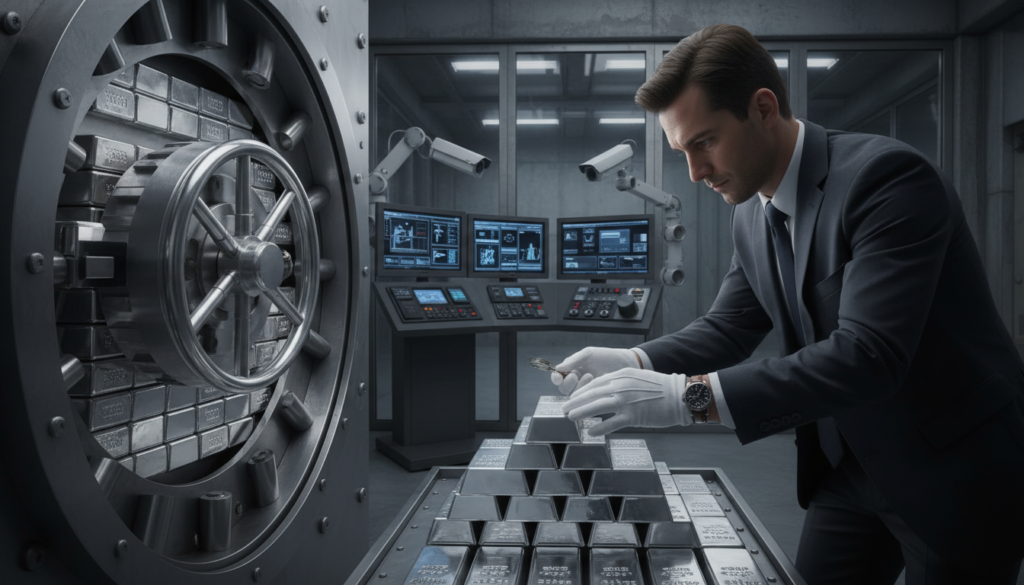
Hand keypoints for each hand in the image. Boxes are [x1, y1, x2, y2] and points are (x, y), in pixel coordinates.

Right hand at [551, 347, 640, 395]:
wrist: (626, 364)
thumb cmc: (607, 357)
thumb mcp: (589, 354)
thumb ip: (574, 360)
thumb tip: (558, 368)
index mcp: (573, 369)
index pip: (558, 375)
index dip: (555, 377)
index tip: (558, 375)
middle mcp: (577, 381)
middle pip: (563, 388)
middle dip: (567, 383)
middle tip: (575, 376)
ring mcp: (585, 390)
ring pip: (573, 395)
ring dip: (578, 386)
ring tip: (590, 376)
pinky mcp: (594, 398)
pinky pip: (585, 400)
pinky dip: (587, 393)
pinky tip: (595, 383)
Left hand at [561, 368, 689, 435]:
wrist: (679, 395)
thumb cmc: (660, 388)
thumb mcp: (637, 378)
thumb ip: (621, 383)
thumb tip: (606, 392)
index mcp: (622, 375)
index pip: (595, 383)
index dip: (582, 392)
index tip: (573, 398)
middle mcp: (621, 386)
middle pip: (592, 394)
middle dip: (575, 402)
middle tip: (564, 409)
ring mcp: (626, 401)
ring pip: (597, 406)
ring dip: (581, 412)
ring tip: (570, 417)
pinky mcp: (633, 416)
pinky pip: (611, 423)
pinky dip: (600, 428)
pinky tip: (591, 431)